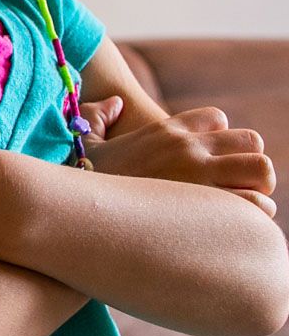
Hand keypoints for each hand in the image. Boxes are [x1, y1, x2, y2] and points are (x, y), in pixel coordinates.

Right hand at [82, 98, 276, 215]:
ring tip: (237, 212)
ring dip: (257, 191)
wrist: (74, 208)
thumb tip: (116, 104)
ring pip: (262, 169)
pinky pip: (256, 204)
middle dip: (248, 166)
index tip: (206, 164)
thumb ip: (98, 116)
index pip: (217, 120)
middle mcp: (188, 147)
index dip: (218, 142)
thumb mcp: (84, 140)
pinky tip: (231, 231)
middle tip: (232, 189)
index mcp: (165, 130)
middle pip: (252, 142)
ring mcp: (200, 175)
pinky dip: (254, 218)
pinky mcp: (206, 206)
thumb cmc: (78, 179)